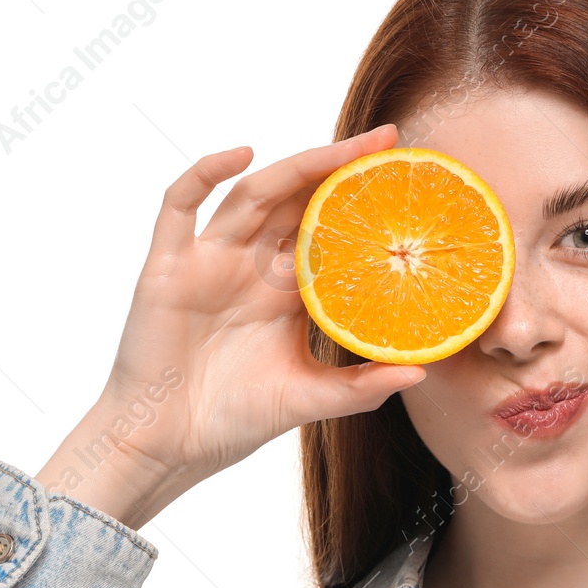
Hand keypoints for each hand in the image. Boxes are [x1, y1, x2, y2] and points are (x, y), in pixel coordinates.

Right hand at [38, 123, 425, 525]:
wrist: (167, 444)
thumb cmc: (232, 419)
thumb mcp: (309, 400)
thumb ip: (361, 387)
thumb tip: (420, 372)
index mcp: (285, 292)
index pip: (329, 232)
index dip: (361, 203)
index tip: (405, 180)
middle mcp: (250, 266)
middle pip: (297, 201)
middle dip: (338, 168)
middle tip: (386, 143)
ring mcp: (208, 261)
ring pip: (252, 196)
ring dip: (294, 167)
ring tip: (340, 150)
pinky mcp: (168, 267)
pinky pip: (180, 206)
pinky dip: (204, 173)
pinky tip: (241, 155)